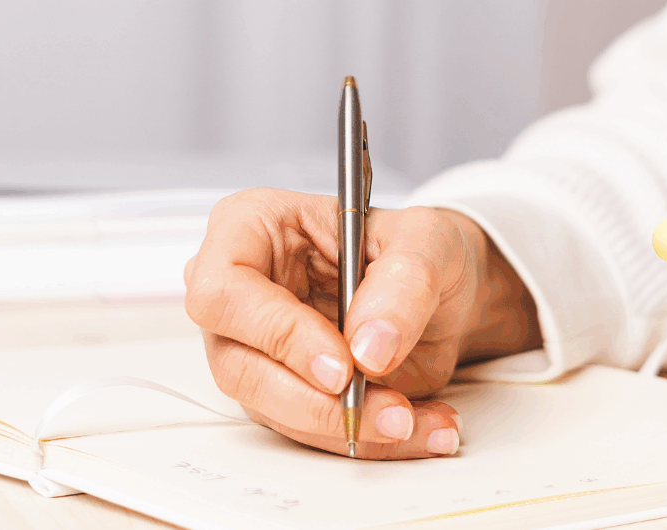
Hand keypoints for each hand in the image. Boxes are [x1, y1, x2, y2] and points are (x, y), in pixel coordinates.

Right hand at [184, 188, 540, 458]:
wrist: (443, 293)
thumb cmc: (417, 248)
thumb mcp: (428, 240)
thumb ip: (404, 282)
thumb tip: (370, 346)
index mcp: (250, 227)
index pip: (224, 289)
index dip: (276, 333)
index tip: (341, 364)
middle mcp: (241, 292)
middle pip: (237, 364)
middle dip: (315, 401)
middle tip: (385, 408)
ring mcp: (256, 348)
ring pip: (272, 410)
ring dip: (349, 427)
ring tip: (413, 417)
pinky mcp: (284, 393)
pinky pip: (311, 432)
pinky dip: (367, 439)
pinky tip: (418, 424)